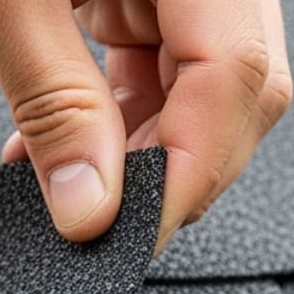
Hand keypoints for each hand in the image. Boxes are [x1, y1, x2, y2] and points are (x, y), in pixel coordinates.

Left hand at [0, 0, 292, 248]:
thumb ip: (53, 102)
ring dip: (145, 147)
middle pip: (240, 85)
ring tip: (68, 181)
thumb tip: (91, 205)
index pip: (236, 74)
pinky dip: (120, 114)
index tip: (134, 231)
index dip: (192, 169)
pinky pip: (164, 62)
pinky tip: (67, 145)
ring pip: (207, 83)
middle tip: (103, 217)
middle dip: (176, 166)